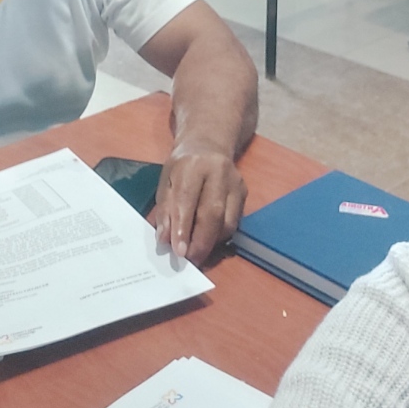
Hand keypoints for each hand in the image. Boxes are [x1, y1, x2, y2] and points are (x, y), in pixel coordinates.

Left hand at [153, 146, 246, 263]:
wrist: (208, 146)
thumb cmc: (182, 167)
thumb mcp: (166, 182)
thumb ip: (164, 210)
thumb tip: (165, 239)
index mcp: (192, 165)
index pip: (187, 200)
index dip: (182, 228)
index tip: (178, 252)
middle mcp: (218, 172)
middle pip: (212, 213)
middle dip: (200, 242)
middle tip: (190, 260)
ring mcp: (235, 182)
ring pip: (227, 222)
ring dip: (211, 243)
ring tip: (197, 253)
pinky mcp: (243, 192)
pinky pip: (234, 222)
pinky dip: (220, 236)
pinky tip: (208, 240)